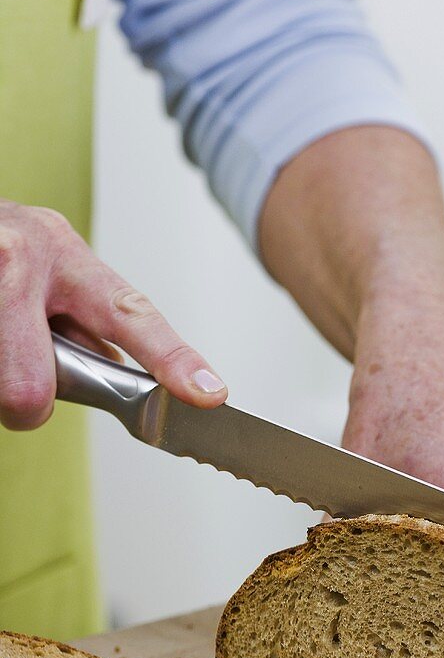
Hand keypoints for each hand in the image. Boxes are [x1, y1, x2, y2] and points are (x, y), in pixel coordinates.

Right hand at [0, 199, 226, 429]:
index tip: (208, 392)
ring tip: (1, 341)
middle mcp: (21, 256)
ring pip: (2, 387)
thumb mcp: (55, 275)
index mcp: (65, 256)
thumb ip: (90, 324)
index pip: (129, 315)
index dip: (172, 359)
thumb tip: (122, 373)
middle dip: (27, 402)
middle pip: (31, 385)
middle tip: (22, 387)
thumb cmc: (5, 257)